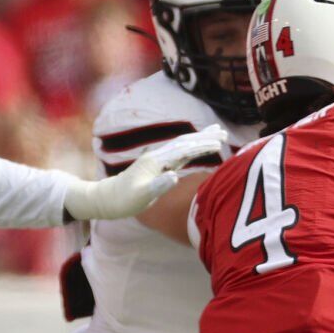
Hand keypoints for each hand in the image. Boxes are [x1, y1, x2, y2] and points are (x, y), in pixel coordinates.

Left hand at [63, 126, 226, 221]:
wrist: (108, 199)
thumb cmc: (124, 200)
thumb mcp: (141, 196)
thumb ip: (158, 186)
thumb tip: (175, 176)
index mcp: (156, 161)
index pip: (183, 149)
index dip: (201, 145)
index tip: (219, 143)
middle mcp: (158, 156)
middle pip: (185, 142)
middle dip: (205, 137)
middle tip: (224, 133)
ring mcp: (159, 160)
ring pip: (184, 145)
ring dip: (201, 140)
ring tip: (219, 134)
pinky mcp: (159, 166)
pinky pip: (180, 154)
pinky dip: (193, 149)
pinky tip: (202, 148)